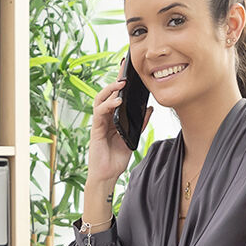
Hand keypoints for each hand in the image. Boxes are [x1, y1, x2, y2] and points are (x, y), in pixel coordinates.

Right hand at [86, 63, 153, 189]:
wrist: (107, 176)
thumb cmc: (116, 159)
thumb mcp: (133, 138)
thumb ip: (140, 123)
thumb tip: (149, 108)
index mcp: (113, 119)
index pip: (116, 97)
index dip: (121, 83)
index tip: (129, 70)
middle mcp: (104, 119)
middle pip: (107, 94)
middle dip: (115, 81)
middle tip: (125, 70)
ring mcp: (99, 123)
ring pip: (100, 100)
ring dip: (110, 90)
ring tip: (121, 84)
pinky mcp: (96, 130)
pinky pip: (99, 113)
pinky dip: (107, 105)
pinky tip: (117, 102)